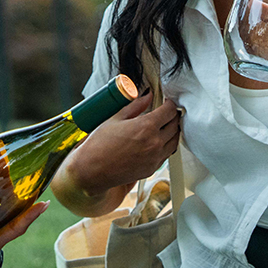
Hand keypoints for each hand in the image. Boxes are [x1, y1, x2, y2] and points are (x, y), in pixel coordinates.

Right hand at [63, 92, 181, 195]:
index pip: (169, 111)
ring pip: (175, 141)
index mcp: (146, 127)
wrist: (92, 170)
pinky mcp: (152, 169)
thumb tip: (148, 96)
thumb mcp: (116, 118)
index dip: (169, 104)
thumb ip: (136, 106)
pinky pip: (167, 154)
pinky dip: (166, 145)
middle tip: (166, 112)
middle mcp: (155, 143)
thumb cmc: (99, 145)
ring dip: (172, 131)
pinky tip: (157, 141)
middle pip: (175, 125)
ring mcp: (155, 158)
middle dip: (172, 116)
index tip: (165, 102)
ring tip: (164, 126)